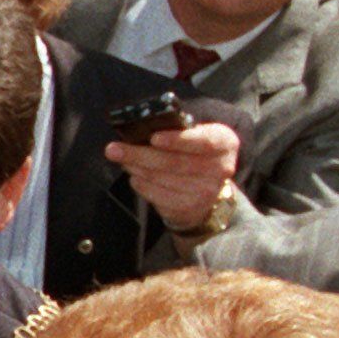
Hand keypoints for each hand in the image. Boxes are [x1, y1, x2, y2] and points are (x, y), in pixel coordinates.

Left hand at [105, 119, 239, 232]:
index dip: (177, 140)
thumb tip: (139, 130)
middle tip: (113, 149)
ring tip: (122, 159)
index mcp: (225, 143)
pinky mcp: (190, 208)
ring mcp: (207, 191)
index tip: (153, 138)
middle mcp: (221, 168)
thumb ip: (175, 129)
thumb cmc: (193, 151)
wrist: (207, 186)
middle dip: (140, 155)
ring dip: (137, 168)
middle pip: (175, 162)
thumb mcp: (194, 134)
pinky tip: (134, 175)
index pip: (203, 141)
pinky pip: (158, 196)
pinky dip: (141, 184)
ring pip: (163, 179)